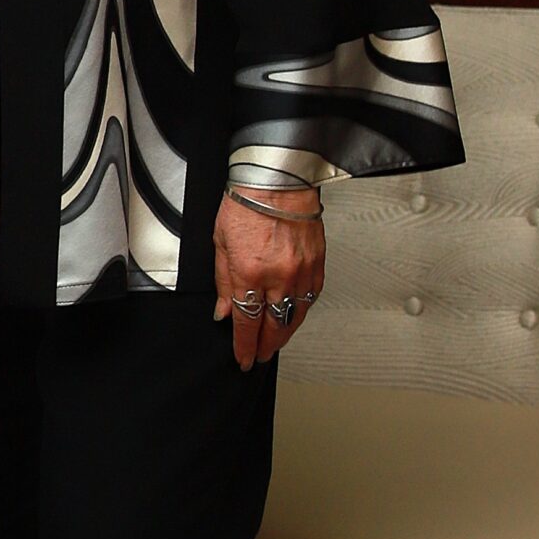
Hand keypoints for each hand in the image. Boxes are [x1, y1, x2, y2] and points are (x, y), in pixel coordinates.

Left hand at [212, 189, 326, 369]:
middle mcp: (278, 277)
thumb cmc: (246, 204)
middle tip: (259, 357)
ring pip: (295, 316)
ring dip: (284, 334)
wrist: (278, 181)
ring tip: (274, 343)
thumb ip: (223, 282)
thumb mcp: (220, 243)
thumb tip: (224, 311)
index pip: (247, 322)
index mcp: (249, 272)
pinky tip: (293, 317)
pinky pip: (311, 298)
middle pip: (274, 326)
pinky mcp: (318, 264)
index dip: (244, 345)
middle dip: (265, 346)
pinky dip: (301, 312)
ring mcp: (301, 272)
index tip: (243, 357)